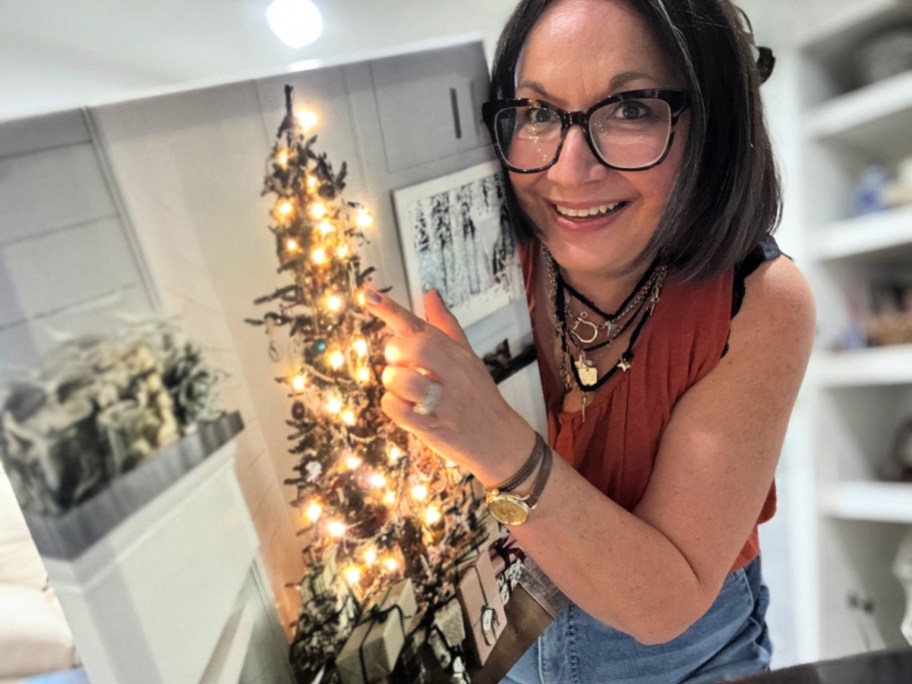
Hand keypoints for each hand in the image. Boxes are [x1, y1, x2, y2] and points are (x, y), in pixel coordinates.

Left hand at [364, 287, 535, 483]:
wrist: (499, 438)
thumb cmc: (478, 397)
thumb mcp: (467, 357)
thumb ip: (445, 325)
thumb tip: (430, 294)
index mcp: (454, 352)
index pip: (419, 324)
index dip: (390, 309)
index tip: (367, 295)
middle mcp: (450, 372)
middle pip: (409, 347)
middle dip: (394, 354)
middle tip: (402, 365)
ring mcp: (442, 399)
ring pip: (398, 378)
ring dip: (393, 384)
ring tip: (407, 391)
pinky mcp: (432, 425)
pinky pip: (396, 409)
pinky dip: (393, 407)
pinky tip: (408, 409)